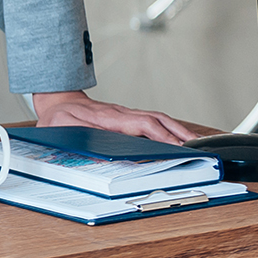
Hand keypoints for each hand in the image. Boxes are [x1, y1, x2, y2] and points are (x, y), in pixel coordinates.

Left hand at [32, 90, 194, 144]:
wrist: (58, 102)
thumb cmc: (59, 117)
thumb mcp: (60, 128)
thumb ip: (76, 139)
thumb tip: (95, 155)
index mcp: (109, 117)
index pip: (141, 124)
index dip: (161, 135)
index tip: (176, 146)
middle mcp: (122, 114)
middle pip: (157, 120)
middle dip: (179, 134)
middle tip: (200, 147)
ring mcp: (127, 115)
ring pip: (159, 120)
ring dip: (179, 131)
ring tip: (199, 144)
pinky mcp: (128, 118)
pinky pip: (153, 121)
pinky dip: (171, 129)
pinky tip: (181, 138)